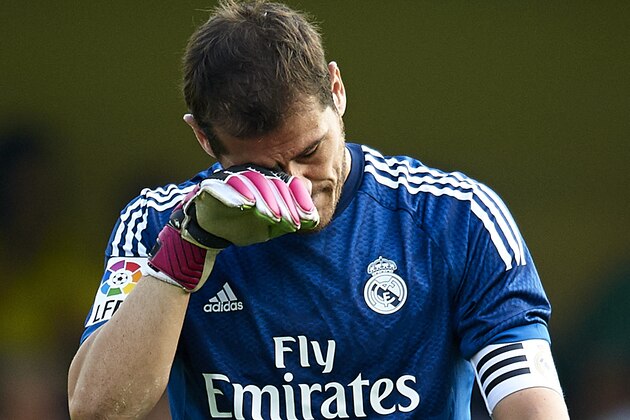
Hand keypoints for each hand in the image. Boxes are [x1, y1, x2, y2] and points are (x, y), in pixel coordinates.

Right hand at [146, 165, 318, 291]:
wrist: (207, 235)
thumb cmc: (241, 227)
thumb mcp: (270, 227)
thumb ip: (289, 219)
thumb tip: (313, 217)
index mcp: (263, 182)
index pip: (284, 184)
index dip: (297, 198)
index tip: (308, 217)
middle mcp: (247, 176)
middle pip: (270, 182)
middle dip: (283, 203)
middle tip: (292, 221)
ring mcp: (228, 179)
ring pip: (250, 182)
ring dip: (264, 199)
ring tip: (274, 216)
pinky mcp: (211, 185)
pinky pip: (223, 186)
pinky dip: (236, 194)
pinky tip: (247, 204)